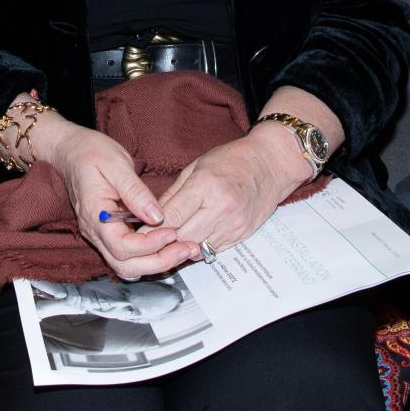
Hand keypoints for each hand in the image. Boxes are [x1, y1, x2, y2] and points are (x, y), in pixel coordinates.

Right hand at [28, 112, 190, 279]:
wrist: (73, 150)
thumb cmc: (91, 153)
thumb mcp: (117, 164)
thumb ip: (136, 192)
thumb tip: (157, 216)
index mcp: (95, 216)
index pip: (123, 247)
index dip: (150, 245)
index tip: (173, 232)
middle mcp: (95, 232)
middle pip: (126, 266)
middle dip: (158, 262)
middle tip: (185, 249)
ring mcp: (100, 235)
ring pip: (126, 266)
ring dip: (155, 263)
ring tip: (181, 249)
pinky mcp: (109, 233)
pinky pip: (128, 255)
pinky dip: (149, 256)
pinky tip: (167, 244)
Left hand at [156, 128, 309, 262]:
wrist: (270, 164)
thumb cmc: (232, 160)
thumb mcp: (196, 167)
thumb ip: (174, 194)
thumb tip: (152, 216)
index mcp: (205, 186)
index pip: (170, 217)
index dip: (151, 230)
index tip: (139, 235)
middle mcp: (221, 208)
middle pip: (182, 237)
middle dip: (165, 241)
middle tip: (152, 240)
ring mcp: (234, 224)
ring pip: (197, 249)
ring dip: (182, 247)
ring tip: (172, 240)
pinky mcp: (242, 234)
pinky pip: (214, 250)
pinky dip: (201, 247)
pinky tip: (195, 237)